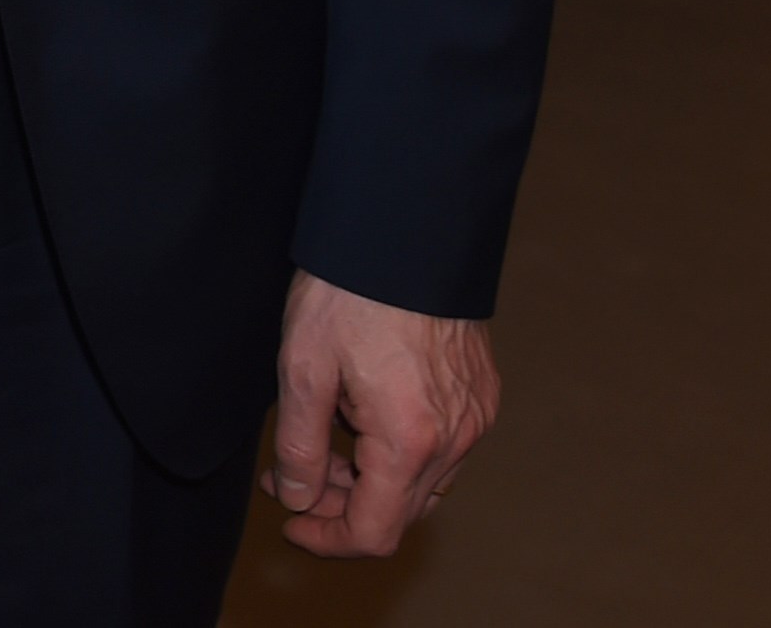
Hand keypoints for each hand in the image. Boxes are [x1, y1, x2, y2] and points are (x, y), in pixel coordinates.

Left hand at [266, 268, 495, 556]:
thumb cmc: (349, 291)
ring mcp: (474, 416)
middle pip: (398, 511)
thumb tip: (296, 499)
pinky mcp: (480, 394)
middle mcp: (455, 437)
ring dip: (368, 478)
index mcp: (409, 439)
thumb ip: (299, 447)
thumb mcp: (303, 369)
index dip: (326, 539)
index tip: (290, 522)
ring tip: (320, 437)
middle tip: (289, 473)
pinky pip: (440, 447)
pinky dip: (398, 450)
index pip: (374, 531)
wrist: (404, 231)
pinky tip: (360, 412)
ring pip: (420, 482)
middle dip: (339, 504)